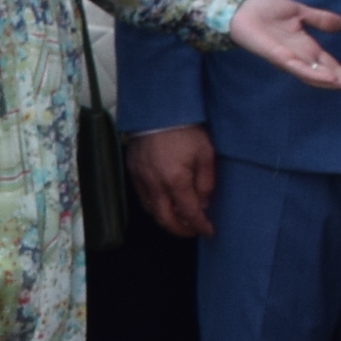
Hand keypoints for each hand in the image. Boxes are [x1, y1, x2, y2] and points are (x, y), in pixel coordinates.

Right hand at [127, 124, 216, 238]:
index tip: (208, 231)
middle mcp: (155, 184)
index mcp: (176, 180)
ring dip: (167, 219)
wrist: (158, 109)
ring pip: (152, 211)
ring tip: (180, 218)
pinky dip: (154, 206)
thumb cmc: (186, 129)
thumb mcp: (206, 154)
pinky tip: (165, 202)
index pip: (189, 213)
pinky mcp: (132, 172)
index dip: (200, 226)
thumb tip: (203, 203)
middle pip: (166, 220)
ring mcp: (141, 179)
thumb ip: (206, 182)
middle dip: (180, 230)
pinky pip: (142, 198)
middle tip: (192, 230)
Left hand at [224, 0, 340, 95]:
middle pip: (325, 74)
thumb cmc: (266, 12)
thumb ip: (320, 20)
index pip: (331, 66)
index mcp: (305, 48)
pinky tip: (321, 74)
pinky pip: (292, 64)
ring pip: (310, 73)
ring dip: (329, 80)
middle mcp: (297, 57)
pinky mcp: (273, 53)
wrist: (240, 9)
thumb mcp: (300, 13)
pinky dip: (308, 70)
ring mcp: (285, 57)